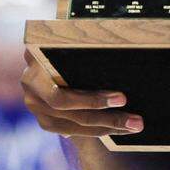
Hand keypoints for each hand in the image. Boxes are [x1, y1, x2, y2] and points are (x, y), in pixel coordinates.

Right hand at [21, 51, 143, 136]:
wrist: (42, 50)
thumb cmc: (62, 39)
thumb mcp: (67, 38)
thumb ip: (79, 44)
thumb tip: (113, 47)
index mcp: (34, 69)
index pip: (63, 97)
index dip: (93, 101)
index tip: (123, 99)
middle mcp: (31, 92)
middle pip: (74, 116)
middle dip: (109, 119)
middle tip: (137, 121)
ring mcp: (36, 109)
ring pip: (75, 127)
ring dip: (108, 128)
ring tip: (134, 126)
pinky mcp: (45, 120)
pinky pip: (73, 131)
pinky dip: (97, 130)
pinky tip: (119, 129)